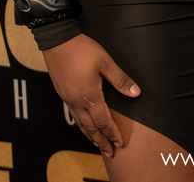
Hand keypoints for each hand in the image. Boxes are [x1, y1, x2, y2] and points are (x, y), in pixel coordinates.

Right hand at [42, 34, 139, 156]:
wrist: (57, 41)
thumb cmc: (82, 50)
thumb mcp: (105, 62)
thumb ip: (120, 79)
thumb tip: (136, 93)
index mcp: (90, 96)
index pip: (104, 121)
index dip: (113, 133)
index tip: (120, 142)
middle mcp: (77, 101)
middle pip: (91, 128)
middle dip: (101, 141)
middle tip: (110, 152)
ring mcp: (68, 98)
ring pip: (80, 123)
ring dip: (90, 136)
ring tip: (97, 144)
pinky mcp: (62, 93)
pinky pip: (73, 115)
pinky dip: (80, 125)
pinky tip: (83, 125)